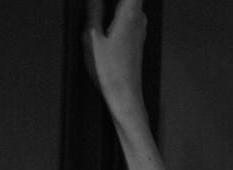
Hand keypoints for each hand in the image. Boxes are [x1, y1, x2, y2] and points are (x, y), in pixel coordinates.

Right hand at [84, 0, 147, 120]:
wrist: (124, 97)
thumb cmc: (110, 73)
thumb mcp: (92, 37)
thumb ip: (93, 10)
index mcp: (130, 12)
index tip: (101, 0)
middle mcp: (139, 18)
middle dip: (111, 2)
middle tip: (97, 6)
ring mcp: (140, 29)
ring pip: (129, 5)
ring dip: (115, 5)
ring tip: (98, 12)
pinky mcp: (137, 39)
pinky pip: (129, 16)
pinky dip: (118, 13)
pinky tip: (106, 22)